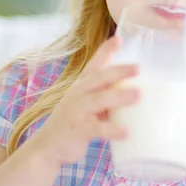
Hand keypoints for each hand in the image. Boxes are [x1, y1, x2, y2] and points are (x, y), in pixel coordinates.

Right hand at [29, 35, 139, 165]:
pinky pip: (97, 128)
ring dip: (119, 96)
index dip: (106, 50)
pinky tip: (126, 132)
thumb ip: (106, 93)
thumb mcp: (87, 102)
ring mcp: (77, 111)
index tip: (119, 38)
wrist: (47, 147)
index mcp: (82, 85)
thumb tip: (137, 88)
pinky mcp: (78, 130)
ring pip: (99, 100)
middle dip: (119, 71)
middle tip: (138, 67)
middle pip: (99, 78)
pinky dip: (112, 129)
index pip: (95, 64)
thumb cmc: (73, 121)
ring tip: (138, 95)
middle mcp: (79, 94)